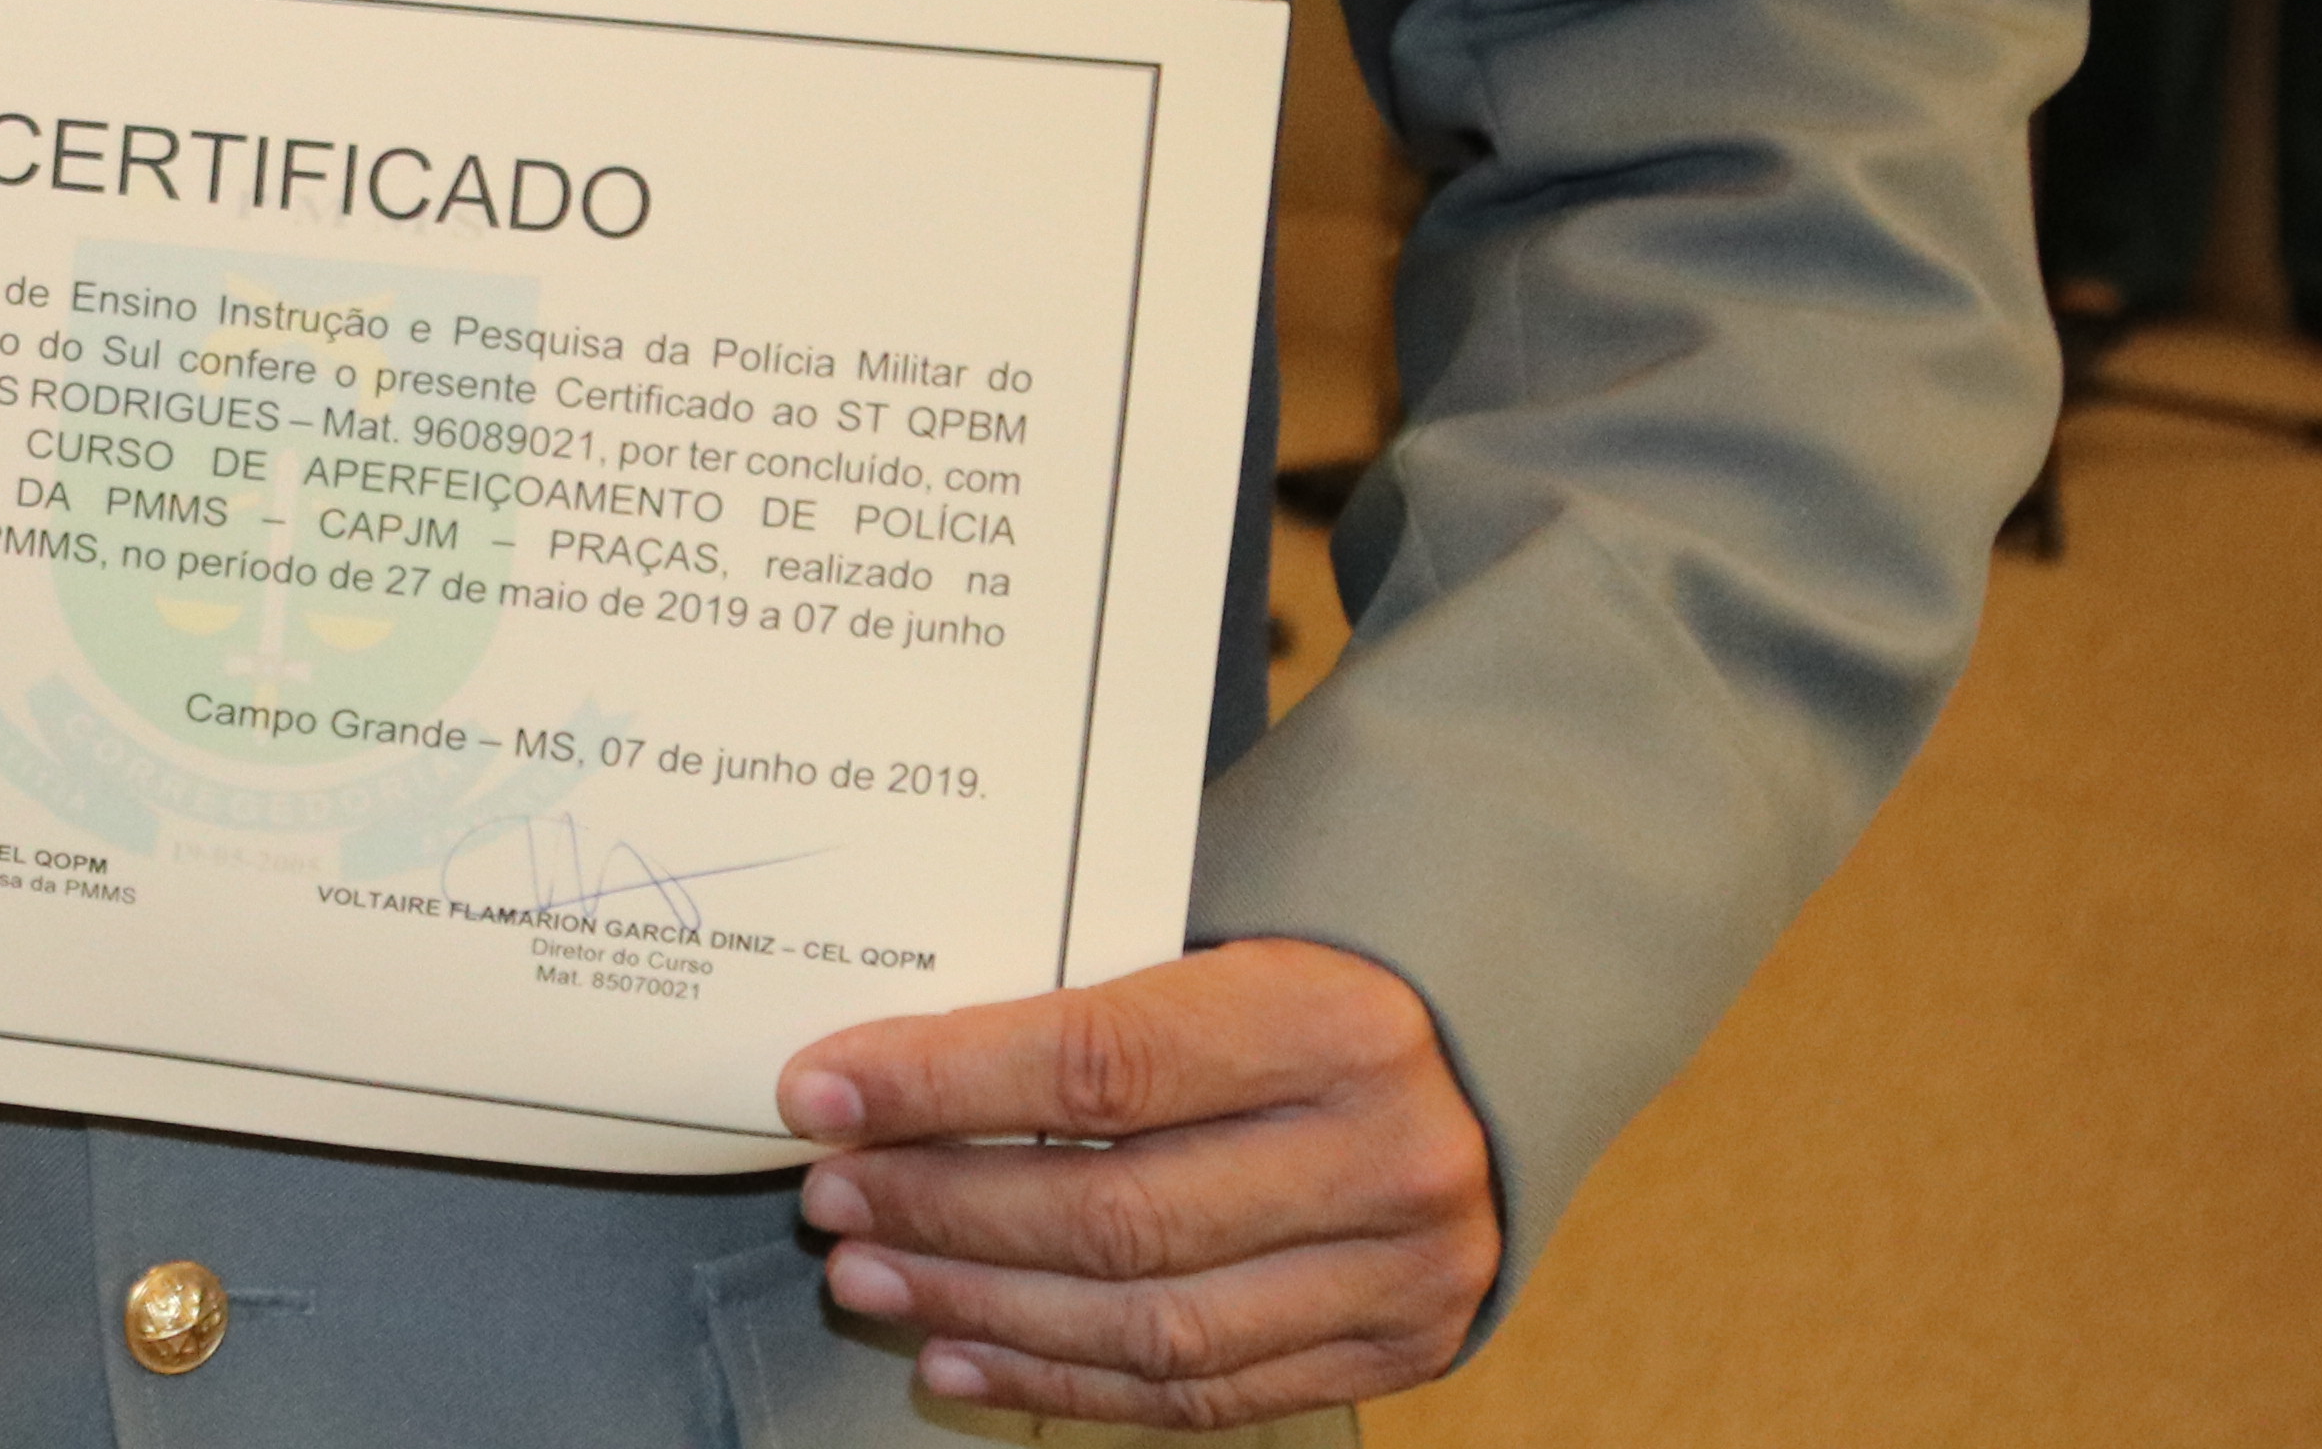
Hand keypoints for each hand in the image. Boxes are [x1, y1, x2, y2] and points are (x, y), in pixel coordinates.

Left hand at [778, 936, 1497, 1428]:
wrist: (1501, 1033)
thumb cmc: (1318, 962)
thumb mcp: (1224, 930)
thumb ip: (1086, 989)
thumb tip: (883, 1059)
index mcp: (1335, 1021)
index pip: (1100, 1064)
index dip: (941, 1084)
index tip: (820, 1090)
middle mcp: (1385, 1157)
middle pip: (1117, 1213)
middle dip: (943, 1210)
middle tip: (830, 1196)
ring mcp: (1404, 1273)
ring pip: (1151, 1323)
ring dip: (982, 1308)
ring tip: (868, 1278)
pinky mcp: (1397, 1348)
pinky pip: (1203, 1391)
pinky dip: (1064, 1380)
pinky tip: (958, 1353)